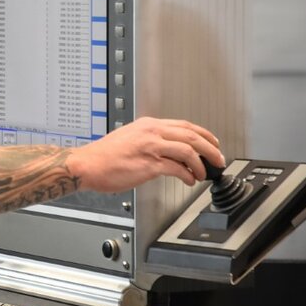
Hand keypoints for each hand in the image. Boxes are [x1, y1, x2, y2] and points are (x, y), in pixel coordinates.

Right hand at [69, 117, 223, 192]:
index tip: (213, 144)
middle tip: (219, 159)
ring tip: (204, 173)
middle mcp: (151, 132)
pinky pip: (177, 168)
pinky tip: (188, 180)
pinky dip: (187, 175)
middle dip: (211, 149)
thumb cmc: (104, 156)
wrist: (87, 164)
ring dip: (201, 163)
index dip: (204, 135)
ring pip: (188, 150)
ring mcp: (150, 147)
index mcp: (148, 125)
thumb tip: (170, 153)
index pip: (184, 125)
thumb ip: (150, 141)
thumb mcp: (130, 138)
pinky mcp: (148, 164)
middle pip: (192, 135)